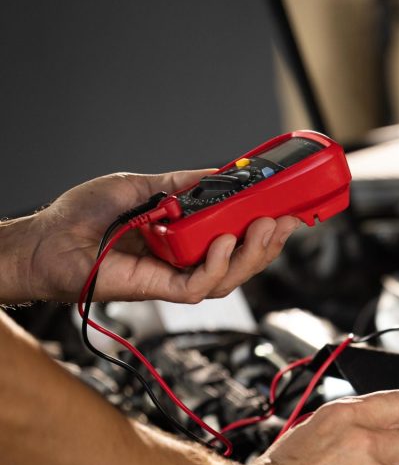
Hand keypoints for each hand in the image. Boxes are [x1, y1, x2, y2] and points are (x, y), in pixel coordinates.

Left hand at [23, 171, 302, 302]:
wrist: (48, 240)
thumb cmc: (81, 216)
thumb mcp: (140, 185)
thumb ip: (181, 183)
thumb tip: (217, 174)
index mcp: (184, 234)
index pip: (234, 234)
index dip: (262, 225)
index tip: (284, 207)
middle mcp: (184, 258)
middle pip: (242, 260)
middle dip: (269, 242)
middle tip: (284, 220)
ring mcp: (175, 276)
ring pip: (231, 277)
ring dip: (253, 254)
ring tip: (263, 228)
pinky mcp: (162, 290)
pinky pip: (201, 285)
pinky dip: (219, 265)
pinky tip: (223, 241)